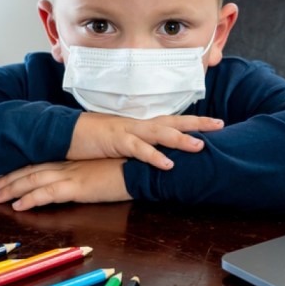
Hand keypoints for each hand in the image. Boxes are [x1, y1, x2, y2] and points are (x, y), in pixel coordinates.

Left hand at [0, 158, 131, 210]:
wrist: (144, 168)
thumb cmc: (130, 168)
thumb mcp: (105, 170)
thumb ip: (90, 175)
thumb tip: (81, 183)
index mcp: (74, 161)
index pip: (40, 164)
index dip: (21, 171)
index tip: (5, 178)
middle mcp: (68, 165)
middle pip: (31, 171)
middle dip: (8, 180)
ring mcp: (72, 175)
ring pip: (33, 180)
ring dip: (11, 189)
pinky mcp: (78, 187)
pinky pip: (47, 193)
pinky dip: (30, 199)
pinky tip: (18, 206)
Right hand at [67, 112, 223, 169]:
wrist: (64, 132)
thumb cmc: (90, 139)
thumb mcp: (118, 142)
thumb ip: (136, 146)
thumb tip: (153, 154)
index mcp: (139, 125)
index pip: (171, 120)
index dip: (192, 121)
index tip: (214, 123)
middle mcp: (137, 125)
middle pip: (173, 121)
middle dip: (197, 123)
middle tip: (220, 125)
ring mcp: (127, 131)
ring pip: (160, 133)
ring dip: (181, 139)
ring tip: (201, 146)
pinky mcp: (115, 141)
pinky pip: (138, 149)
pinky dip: (154, 156)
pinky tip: (168, 164)